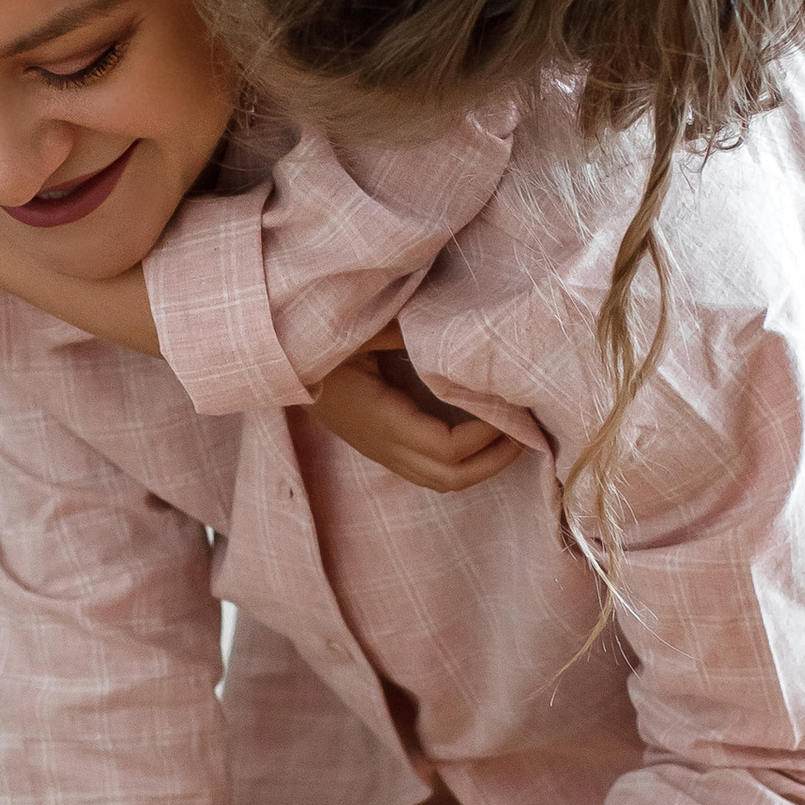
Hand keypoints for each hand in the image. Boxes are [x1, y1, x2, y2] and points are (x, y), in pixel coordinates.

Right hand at [305, 326, 526, 494]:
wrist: (275, 362)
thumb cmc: (313, 341)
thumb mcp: (359, 328)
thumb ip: (405, 329)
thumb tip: (457, 325)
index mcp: (380, 421)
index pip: (447, 448)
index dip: (486, 435)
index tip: (513, 406)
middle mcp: (383, 446)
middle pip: (450, 478)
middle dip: (495, 460)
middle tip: (530, 431)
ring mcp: (381, 450)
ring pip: (441, 480)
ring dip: (481, 464)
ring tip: (514, 435)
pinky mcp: (381, 445)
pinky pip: (430, 467)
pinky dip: (462, 459)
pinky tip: (482, 431)